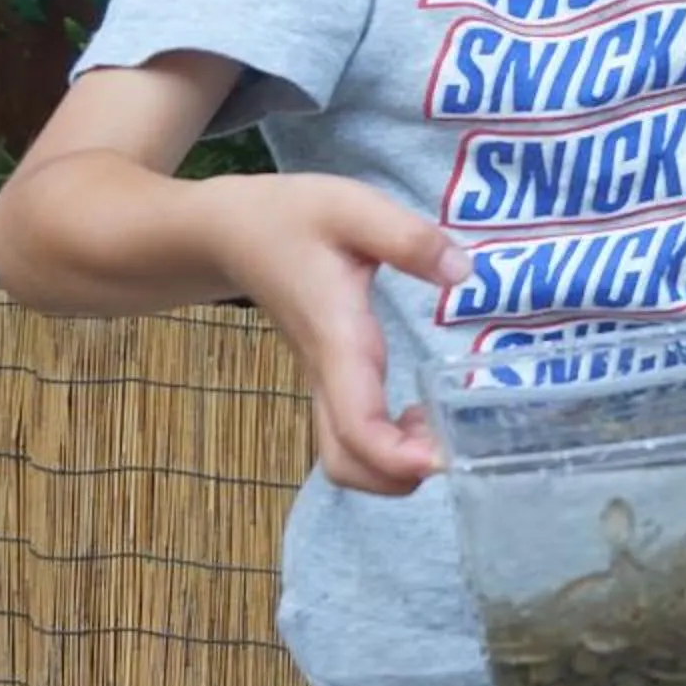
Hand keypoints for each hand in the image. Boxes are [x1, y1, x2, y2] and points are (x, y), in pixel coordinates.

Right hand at [213, 174, 470, 494]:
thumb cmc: (288, 217)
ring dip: (392, 468)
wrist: (225, 231)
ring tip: (441, 432)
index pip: (358, 425)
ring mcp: (320, 382)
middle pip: (346, 464)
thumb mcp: (351, 207)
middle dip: (397, 478)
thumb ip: (406, 238)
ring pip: (344, 457)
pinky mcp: (324, 379)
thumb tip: (461, 271)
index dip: (396, 456)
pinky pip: (349, 436)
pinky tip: (419, 417)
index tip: (441, 458)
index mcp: (336, 339)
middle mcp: (324, 373)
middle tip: (452, 449)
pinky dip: (384, 448)